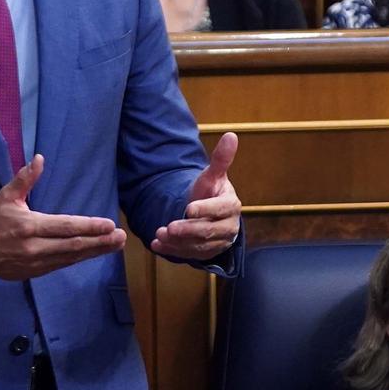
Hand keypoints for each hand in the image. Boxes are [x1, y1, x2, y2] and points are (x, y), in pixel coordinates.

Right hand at [0, 154, 126, 283]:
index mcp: (28, 226)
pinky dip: (78, 259)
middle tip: (121, 238)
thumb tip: (40, 158)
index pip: (65, 227)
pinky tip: (93, 253)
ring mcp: (34, 263)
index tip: (110, 225)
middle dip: (100, 242)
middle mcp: (34, 247)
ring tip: (115, 246)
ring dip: (94, 252)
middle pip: (73, 246)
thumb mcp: (6, 197)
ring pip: (69, 258)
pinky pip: (60, 265)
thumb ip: (25, 179)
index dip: (89, 227)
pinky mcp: (32, 273)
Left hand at [151, 132, 240, 260]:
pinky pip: (189, 254)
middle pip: (208, 231)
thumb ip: (221, 159)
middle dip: (187, 229)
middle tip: (168, 226)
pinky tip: (157, 244)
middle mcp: (228, 227)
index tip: (189, 209)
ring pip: (197, 245)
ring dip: (177, 242)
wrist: (208, 212)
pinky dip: (172, 250)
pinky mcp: (206, 253)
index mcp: (231, 206)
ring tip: (159, 234)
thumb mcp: (212, 176)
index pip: (220, 209)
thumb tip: (231, 135)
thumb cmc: (210, 192)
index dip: (205, 210)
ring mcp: (218, 243)